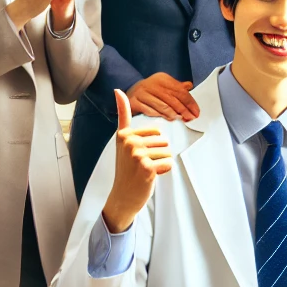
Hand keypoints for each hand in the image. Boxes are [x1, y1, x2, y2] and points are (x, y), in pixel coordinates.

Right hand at [102, 89, 172, 233]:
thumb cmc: (127, 168)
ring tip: (145, 170)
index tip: (137, 157)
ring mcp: (138, 154)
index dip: (152, 145)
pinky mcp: (147, 167)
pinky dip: (163, 171)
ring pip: (167, 152)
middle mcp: (129, 142)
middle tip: (141, 165)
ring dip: (161, 163)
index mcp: (124, 133)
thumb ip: (123, 115)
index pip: (156, 131)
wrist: (123, 195)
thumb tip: (118, 90)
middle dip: (158, 154)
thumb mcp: (123, 140)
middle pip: (163, 141)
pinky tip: (149, 177)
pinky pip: (168, 163)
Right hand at [127, 72, 197, 120]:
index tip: (196, 112)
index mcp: (162, 78)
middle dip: (184, 110)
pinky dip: (160, 116)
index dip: (190, 102)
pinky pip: (150, 112)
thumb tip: (190, 86)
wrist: (130, 93)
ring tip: (181, 120)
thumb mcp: (164, 87)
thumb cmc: (151, 92)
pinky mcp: (135, 102)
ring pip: (162, 106)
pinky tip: (167, 120)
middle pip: (172, 99)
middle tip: (191, 118)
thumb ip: (177, 88)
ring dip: (173, 115)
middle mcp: (152, 83)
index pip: (180, 91)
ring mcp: (142, 93)